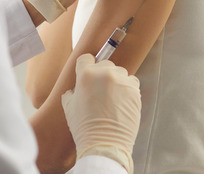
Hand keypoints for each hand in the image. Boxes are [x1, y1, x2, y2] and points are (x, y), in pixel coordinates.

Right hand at [62, 54, 140, 172]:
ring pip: (120, 73)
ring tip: (113, 99)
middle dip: (102, 75)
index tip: (89, 73)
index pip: (86, 58)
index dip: (86, 66)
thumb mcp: (69, 107)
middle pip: (105, 64)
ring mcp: (121, 81)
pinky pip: (131, 83)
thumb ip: (72, 92)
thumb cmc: (85, 128)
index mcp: (86, 75)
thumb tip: (76, 89)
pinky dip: (127, 90)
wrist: (104, 144)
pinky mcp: (134, 91)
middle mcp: (104, 73)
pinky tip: (122, 103)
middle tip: (101, 91)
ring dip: (116, 82)